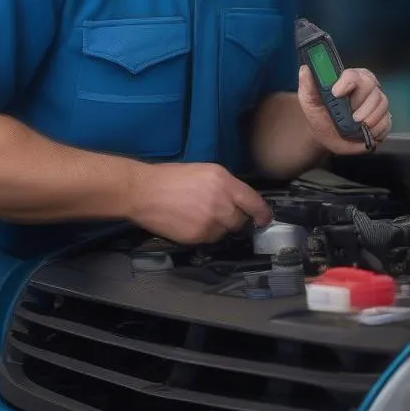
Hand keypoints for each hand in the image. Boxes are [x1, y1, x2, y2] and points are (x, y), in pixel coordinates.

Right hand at [127, 162, 270, 243]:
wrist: (144, 192)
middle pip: (240, 219)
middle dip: (235, 218)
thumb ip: (226, 185)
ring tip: (200, 215)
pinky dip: (206, 233)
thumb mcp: (206, 171)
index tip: (265, 219)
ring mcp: (210, 222)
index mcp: (224, 182)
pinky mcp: (197, 236)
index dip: (262, 213)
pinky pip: (210, 239)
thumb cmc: (172, 177)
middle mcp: (221, 203)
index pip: (253, 202)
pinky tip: (192, 222)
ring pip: (225, 231)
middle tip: (219, 211)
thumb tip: (239, 199)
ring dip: (219, 226)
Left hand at [298, 65, 391, 154]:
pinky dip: (377, 129)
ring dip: (370, 118)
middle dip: (362, 105)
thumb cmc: (320, 114)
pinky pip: (387, 121)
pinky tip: (366, 132)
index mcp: (350, 80)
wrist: (327, 137)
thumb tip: (305, 68)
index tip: (336, 93)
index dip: (348, 81)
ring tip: (357, 126)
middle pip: (373, 88)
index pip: (355, 74)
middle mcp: (366, 88)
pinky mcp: (383, 119)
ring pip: (382, 104)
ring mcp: (376, 103)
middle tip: (352, 117)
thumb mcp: (309, 100)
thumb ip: (308, 85)